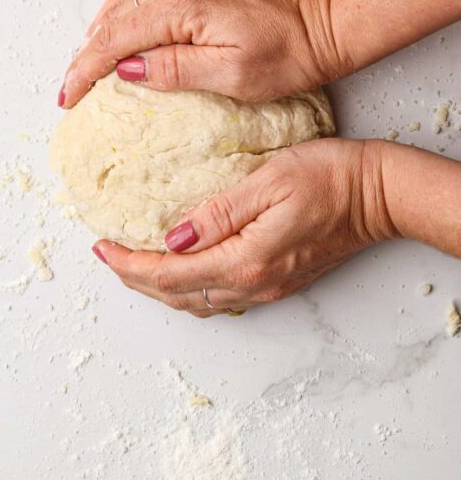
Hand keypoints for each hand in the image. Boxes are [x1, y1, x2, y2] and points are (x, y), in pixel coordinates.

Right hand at [59, 0, 344, 107]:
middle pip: (114, 12)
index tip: (69, 95)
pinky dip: (127, 13)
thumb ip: (174, 69)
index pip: (116, 37)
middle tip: (74, 85)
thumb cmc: (292, 52)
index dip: (85, 68)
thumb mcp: (233, 75)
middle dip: (87, 49)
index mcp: (185, 5)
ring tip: (92, 63)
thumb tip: (128, 70)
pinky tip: (127, 34)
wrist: (329, 22)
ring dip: (103, 28)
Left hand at [91, 139, 397, 317]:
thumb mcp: (268, 181)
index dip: (129, 263)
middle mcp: (254, 283)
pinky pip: (220, 298)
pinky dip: (190, 288)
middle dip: (136, 278)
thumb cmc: (329, 177)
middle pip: (179, 295)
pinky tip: (183, 270)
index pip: (170, 274)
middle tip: (108, 254)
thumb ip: (219, 212)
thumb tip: (173, 236)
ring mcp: (268, 287)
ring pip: (198, 302)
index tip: (102, 245)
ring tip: (135, 264)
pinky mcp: (278, 281)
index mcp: (246, 260)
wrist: (378, 195)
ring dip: (161, 287)